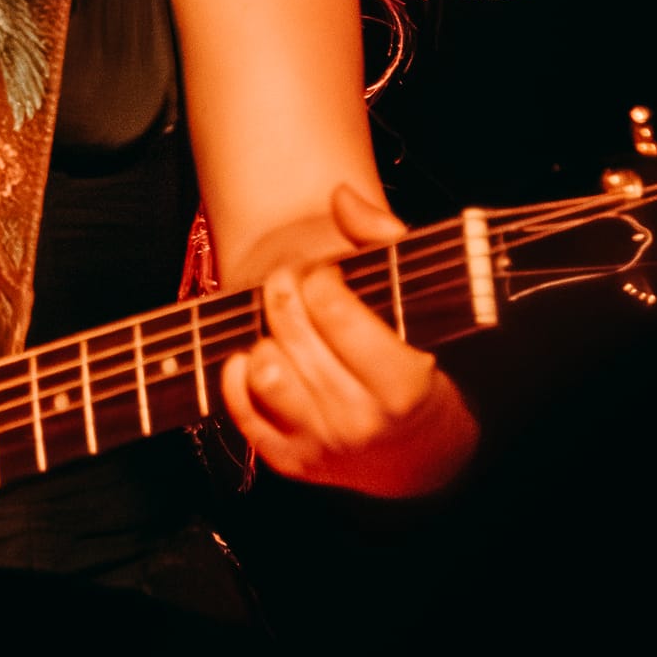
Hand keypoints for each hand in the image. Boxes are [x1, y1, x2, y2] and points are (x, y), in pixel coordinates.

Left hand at [221, 189, 478, 498]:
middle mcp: (362, 420)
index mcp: (404, 383)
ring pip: (265, 372)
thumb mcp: (418, 299)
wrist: (415, 450)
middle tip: (294, 282)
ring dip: (265, 335)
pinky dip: (238, 374)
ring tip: (281, 323)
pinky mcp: (289, 460)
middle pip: (293, 332)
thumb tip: (342, 197)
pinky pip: (242, 411)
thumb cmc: (414, 360)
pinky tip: (258, 350)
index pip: (334, 309)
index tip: (327, 274)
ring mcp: (323, 444)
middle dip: (286, 292)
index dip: (322, 277)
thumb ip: (386, 239)